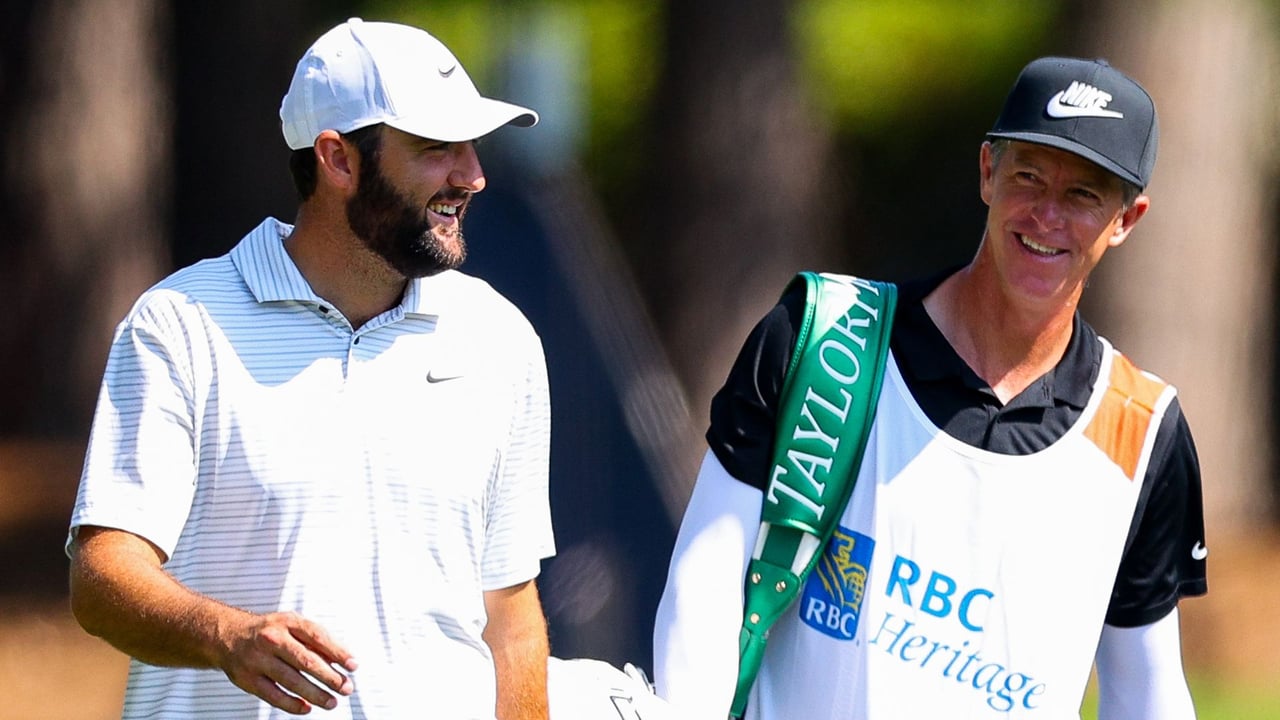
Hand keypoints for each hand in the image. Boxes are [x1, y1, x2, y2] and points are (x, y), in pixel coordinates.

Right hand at [214, 610, 357, 714]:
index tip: (353, 665)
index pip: (317, 636)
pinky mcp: (248, 679)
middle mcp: (272, 639)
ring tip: (332, 702)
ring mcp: (258, 660)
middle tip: (346, 688)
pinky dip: (292, 704)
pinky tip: (307, 708)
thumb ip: (315, 640)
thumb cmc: (271, 631)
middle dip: (329, 677)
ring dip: (315, 694)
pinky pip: (273, 695)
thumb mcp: (292, 624)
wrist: (228, 635)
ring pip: (291, 680)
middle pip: (306, 660)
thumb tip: (341, 660)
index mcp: (287, 622)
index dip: (338, 652)